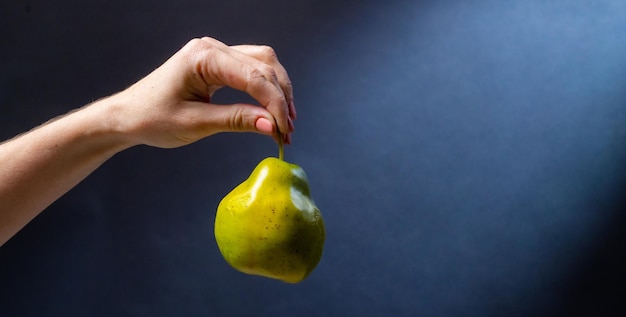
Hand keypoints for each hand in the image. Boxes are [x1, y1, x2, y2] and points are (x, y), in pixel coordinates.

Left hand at [113, 37, 295, 147]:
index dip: (275, 104)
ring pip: (263, 64)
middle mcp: (211, 48)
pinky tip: (272, 109)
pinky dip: (266, 89)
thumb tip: (271, 125)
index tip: (284, 131)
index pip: (254, 76)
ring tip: (285, 122)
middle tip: (287, 131)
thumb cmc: (152, 118)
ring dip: (278, 91)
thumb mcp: (196, 124)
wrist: (128, 116)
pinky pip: (252, 69)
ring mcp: (215, 53)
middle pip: (264, 66)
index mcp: (202, 57)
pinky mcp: (217, 63)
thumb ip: (236, 120)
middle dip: (281, 99)